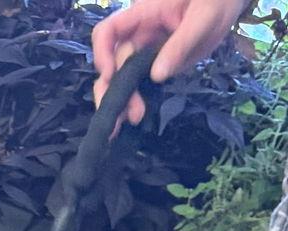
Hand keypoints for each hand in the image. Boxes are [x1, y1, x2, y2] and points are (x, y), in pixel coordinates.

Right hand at [91, 0, 247, 123]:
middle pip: (112, 62)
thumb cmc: (215, 1)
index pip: (109, 32)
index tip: (110, 76)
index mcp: (144, 16)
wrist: (227, 3)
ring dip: (121, 100)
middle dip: (112, 89)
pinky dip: (134, 100)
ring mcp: (146, 51)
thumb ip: (180, 45)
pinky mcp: (156, 64)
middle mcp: (139, 34)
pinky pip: (138, 82)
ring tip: (133, 118)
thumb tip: (157, 76)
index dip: (102, 53)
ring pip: (121, 77)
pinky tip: (135, 116)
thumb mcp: (202, 19)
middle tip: (122, 115)